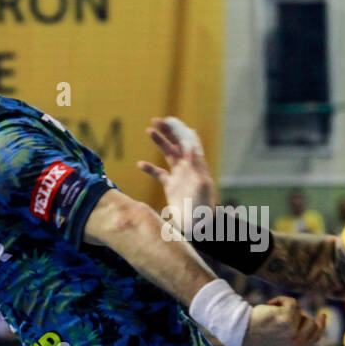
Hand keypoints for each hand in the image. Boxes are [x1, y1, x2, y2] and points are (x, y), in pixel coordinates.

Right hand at [138, 117, 216, 235]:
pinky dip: (150, 168)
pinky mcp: (171, 187)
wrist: (199, 226)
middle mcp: (188, 167)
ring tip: (149, 130)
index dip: (180, 130)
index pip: (188, 141)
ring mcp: (179, 176)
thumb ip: (196, 164)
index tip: (169, 120)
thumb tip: (190, 145)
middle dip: (168, 131)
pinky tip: (140, 164)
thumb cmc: (204, 207)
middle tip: (156, 120)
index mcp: (196, 164)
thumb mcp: (201, 184)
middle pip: (177, 143)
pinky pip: (159, 174)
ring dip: (160, 142)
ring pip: (168, 154)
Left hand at [244, 296, 325, 345]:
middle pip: (310, 322)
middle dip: (298, 315)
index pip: (315, 336)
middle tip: (280, 315)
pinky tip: (270, 304)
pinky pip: (292, 302)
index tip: (322, 315)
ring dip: (285, 307)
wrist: (241, 330)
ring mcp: (292, 331)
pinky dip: (281, 300)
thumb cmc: (256, 341)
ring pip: (299, 311)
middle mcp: (296, 342)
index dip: (321, 325)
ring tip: (271, 312)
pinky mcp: (287, 318)